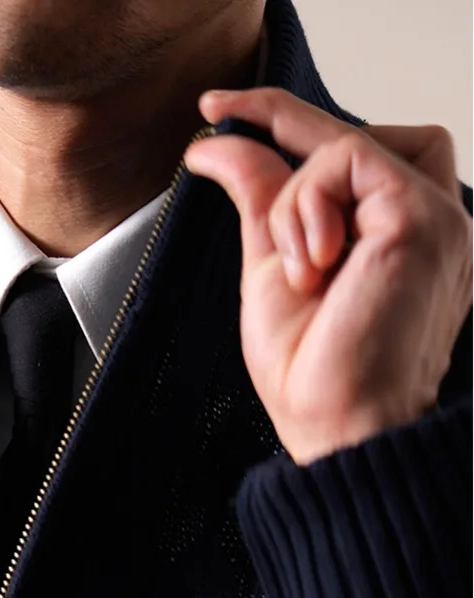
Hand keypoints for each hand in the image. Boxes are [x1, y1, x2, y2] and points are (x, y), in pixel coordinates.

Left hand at [184, 87, 472, 464]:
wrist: (337, 431)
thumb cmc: (313, 376)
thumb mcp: (271, 271)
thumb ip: (261, 202)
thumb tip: (218, 145)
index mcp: (396, 240)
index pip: (354, 156)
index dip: (288, 118)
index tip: (222, 111)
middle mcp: (426, 224)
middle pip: (362, 137)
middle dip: (288, 126)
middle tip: (221, 119)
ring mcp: (434, 219)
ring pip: (350, 143)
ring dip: (297, 195)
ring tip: (297, 267)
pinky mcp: (422, 220)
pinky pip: (350, 158)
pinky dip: (309, 200)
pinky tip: (310, 259)